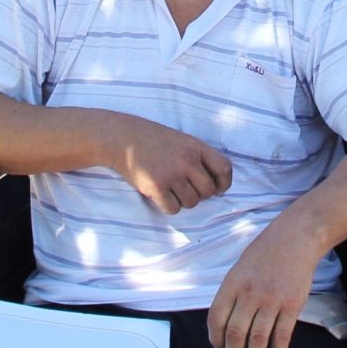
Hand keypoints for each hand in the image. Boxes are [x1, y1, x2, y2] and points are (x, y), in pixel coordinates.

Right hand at [112, 122, 232, 214]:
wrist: (123, 139)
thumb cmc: (154, 141)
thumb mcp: (182, 141)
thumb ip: (199, 158)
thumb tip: (215, 186)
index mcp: (196, 147)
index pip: (224, 169)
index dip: (223, 183)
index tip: (217, 189)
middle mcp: (187, 161)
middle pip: (208, 191)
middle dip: (200, 194)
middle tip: (186, 189)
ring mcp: (172, 174)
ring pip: (191, 202)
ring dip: (183, 200)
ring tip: (171, 189)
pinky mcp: (156, 187)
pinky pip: (173, 208)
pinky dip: (168, 206)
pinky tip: (160, 195)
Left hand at [207, 221, 324, 347]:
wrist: (296, 238)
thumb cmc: (265, 252)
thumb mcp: (240, 268)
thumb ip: (232, 293)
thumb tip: (226, 324)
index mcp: (232, 284)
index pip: (217, 317)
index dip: (215, 338)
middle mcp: (249, 294)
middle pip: (236, 333)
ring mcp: (272, 300)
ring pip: (259, 338)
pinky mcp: (292, 305)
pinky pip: (282, 334)